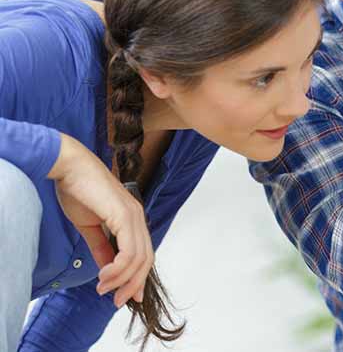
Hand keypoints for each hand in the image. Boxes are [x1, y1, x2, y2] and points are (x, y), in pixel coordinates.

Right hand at [48, 134, 153, 306]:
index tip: (126, 296)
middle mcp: (137, 217)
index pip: (143, 253)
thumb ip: (101, 247)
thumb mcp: (90, 227)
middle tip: (115, 301)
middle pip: (146, 259)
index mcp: (132, 219)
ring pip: (138, 258)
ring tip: (104, 289)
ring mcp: (133, 215)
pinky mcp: (124, 215)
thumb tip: (107, 269)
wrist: (69, 168)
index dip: (137, 277)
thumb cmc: (78, 191)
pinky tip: (104, 276)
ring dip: (122, 279)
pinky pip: (128, 249)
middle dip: (132, 284)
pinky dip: (118, 267)